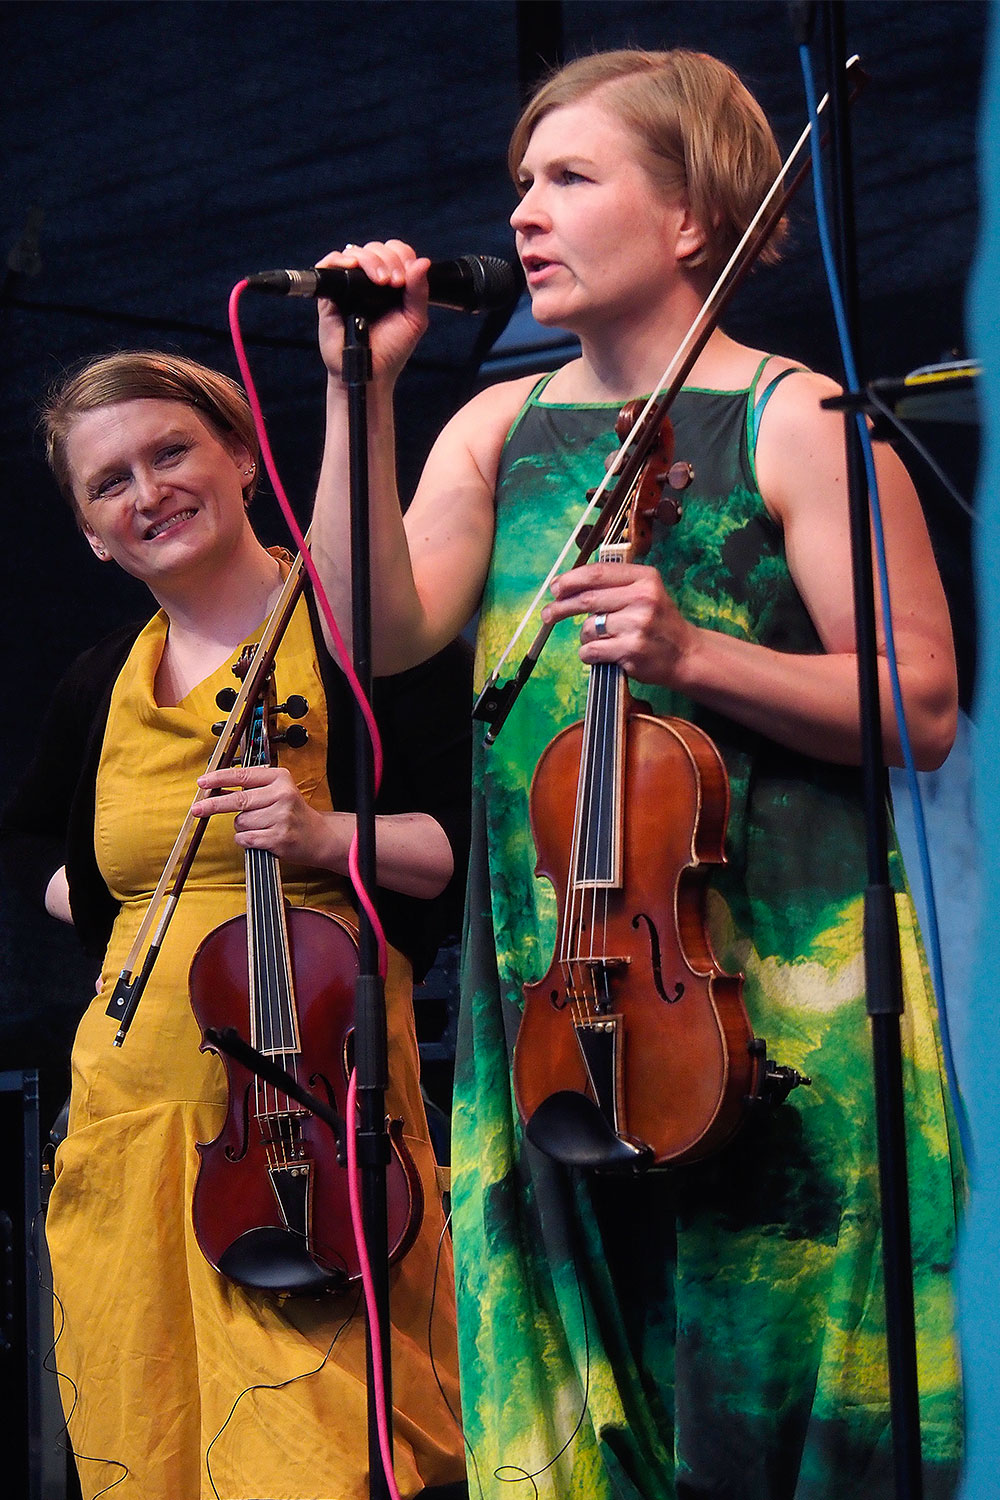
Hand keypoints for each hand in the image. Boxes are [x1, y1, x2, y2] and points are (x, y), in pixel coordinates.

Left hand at [192, 765, 332, 867]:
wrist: (318, 836)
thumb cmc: (293, 813)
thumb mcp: (276, 791)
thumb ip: (250, 788)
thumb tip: (215, 788)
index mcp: (280, 778)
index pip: (242, 776)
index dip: (218, 779)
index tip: (202, 782)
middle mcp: (282, 795)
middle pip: (237, 800)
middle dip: (213, 805)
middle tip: (197, 809)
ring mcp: (281, 817)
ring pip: (240, 822)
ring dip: (242, 827)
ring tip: (260, 826)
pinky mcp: (278, 837)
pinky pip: (246, 838)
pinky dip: (245, 840)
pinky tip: (259, 837)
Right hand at [315, 240, 429, 385]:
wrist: (371, 372)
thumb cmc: (391, 349)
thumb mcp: (414, 319)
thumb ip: (419, 291)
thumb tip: (422, 262)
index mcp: (390, 282)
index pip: (395, 252)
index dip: (401, 257)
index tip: (406, 278)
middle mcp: (368, 280)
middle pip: (376, 249)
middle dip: (388, 260)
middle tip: (395, 282)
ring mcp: (349, 285)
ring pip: (355, 252)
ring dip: (370, 260)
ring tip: (381, 281)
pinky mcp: (330, 294)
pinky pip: (329, 265)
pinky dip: (339, 261)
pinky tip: (352, 267)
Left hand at [541, 561, 697, 687]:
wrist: (686, 654)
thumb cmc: (659, 623)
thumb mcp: (646, 593)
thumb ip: (613, 585)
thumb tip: (566, 586)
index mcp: (644, 578)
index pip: (598, 573)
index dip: (570, 580)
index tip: (555, 588)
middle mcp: (643, 598)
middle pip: (587, 599)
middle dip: (561, 607)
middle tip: (548, 614)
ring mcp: (637, 625)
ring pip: (587, 628)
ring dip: (585, 636)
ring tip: (601, 640)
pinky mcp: (631, 649)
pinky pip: (592, 650)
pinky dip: (588, 654)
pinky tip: (600, 654)